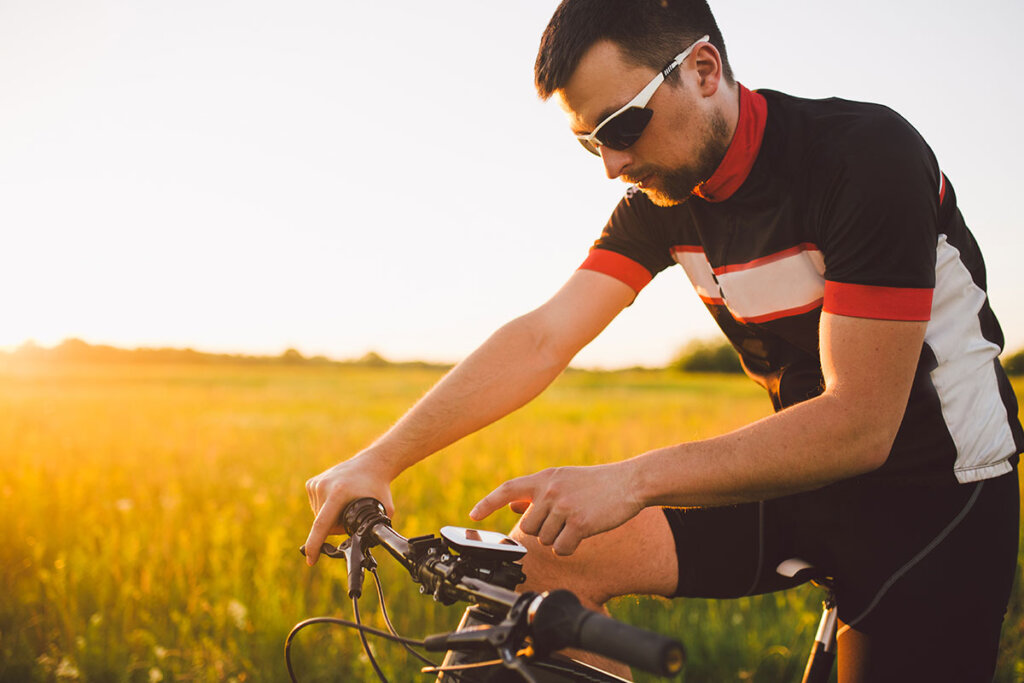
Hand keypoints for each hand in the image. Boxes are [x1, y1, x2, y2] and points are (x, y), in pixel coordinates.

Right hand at [303, 454, 394, 565]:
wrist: (371, 464)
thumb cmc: (379, 488)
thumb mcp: (384, 509)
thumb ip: (378, 528)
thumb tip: (372, 546)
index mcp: (339, 493)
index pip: (322, 524)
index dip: (315, 545)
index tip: (310, 560)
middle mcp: (324, 486)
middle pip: (324, 524)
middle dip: (337, 527)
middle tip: (353, 513)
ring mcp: (316, 484)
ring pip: (319, 516)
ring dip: (331, 517)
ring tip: (346, 502)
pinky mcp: (311, 483)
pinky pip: (316, 507)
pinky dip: (326, 509)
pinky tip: (338, 498)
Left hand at [469, 462, 643, 555]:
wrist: (629, 482)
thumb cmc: (596, 483)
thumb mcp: (564, 479)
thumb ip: (538, 493)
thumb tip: (513, 505)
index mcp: (544, 478)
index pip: (508, 489)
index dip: (488, 503)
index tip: (472, 516)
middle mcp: (550, 491)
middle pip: (528, 528)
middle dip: (542, 532)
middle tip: (563, 521)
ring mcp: (564, 506)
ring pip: (544, 540)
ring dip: (559, 539)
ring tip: (577, 522)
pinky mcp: (579, 523)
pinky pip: (561, 548)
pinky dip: (569, 547)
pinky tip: (583, 535)